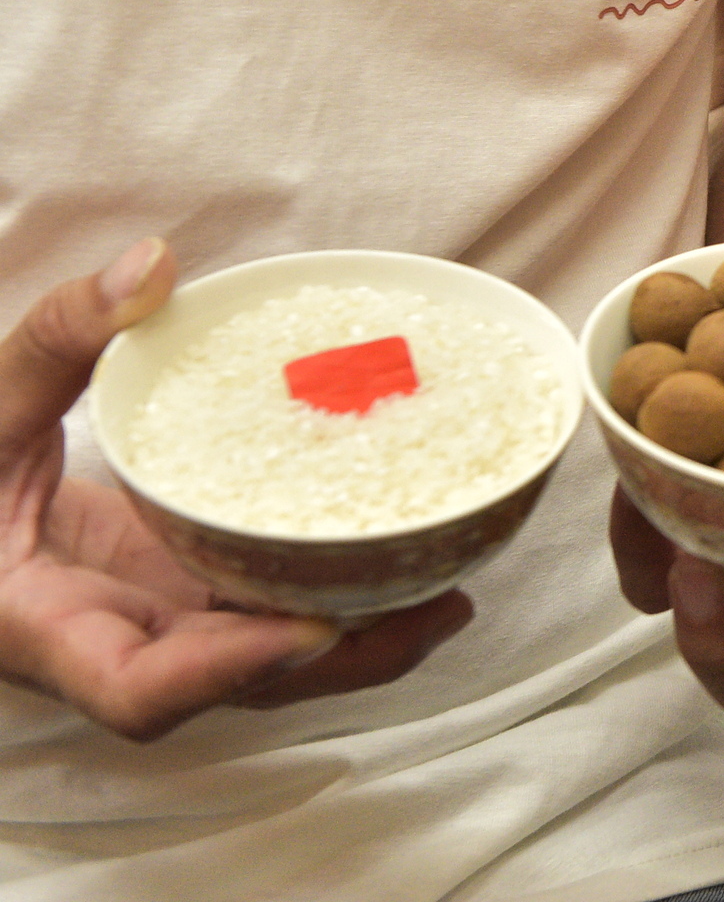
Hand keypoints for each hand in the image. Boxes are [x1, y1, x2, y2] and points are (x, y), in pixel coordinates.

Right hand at [0, 241, 473, 740]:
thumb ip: (59, 334)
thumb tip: (151, 267)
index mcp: (40, 625)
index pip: (138, 689)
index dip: (229, 672)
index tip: (311, 627)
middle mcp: (105, 643)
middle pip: (233, 687)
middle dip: (338, 660)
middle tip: (434, 603)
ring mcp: (149, 625)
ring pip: (260, 665)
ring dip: (356, 642)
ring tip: (449, 591)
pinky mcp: (177, 599)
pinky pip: (258, 615)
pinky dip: (329, 598)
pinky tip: (402, 558)